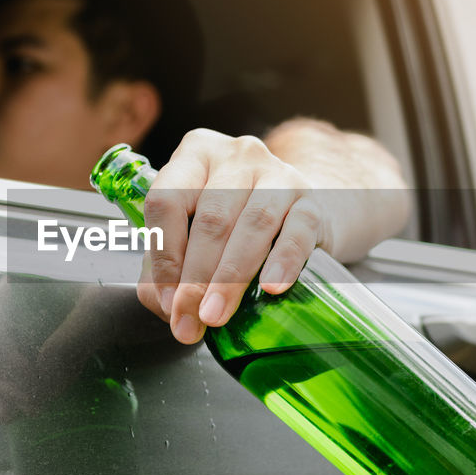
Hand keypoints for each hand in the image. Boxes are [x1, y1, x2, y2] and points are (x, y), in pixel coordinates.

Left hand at [136, 129, 332, 344]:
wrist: (293, 214)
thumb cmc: (231, 225)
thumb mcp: (190, 235)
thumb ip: (166, 270)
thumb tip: (168, 308)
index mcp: (194, 155)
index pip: (166, 201)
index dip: (164, 255)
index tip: (167, 301)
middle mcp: (236, 156)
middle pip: (211, 218)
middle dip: (195, 277)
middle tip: (188, 319)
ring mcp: (278, 173)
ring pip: (253, 223)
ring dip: (230, 276)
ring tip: (216, 315)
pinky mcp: (312, 200)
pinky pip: (297, 232)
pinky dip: (283, 262)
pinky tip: (271, 288)